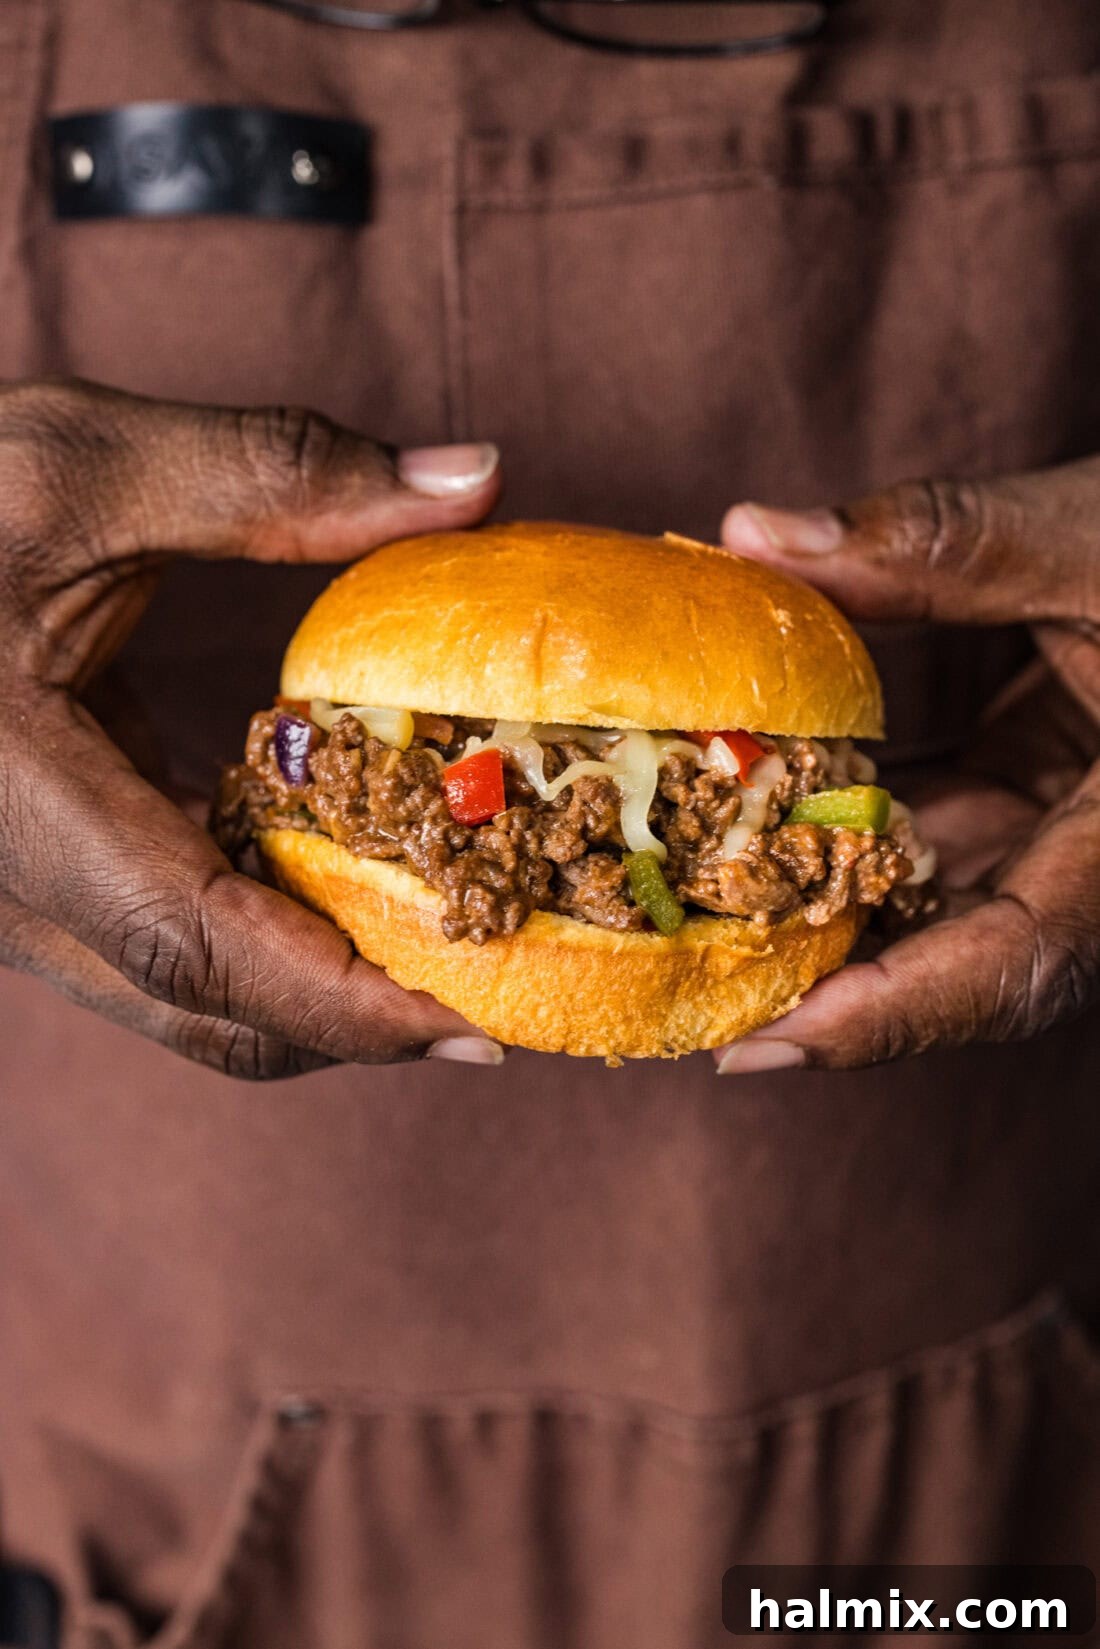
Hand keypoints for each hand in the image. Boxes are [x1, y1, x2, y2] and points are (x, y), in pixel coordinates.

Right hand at [0, 379, 503, 1077]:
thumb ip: (273, 472)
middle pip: (204, 1009)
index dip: (337, 1000)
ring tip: (454, 951)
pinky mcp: (42, 877)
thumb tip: (477, 479)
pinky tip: (356, 891)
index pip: (186, 941)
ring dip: (321, 997)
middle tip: (505, 995)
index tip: (475, 1018)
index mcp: (2, 790)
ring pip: (185, 1001)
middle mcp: (2, 881)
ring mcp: (16, 896)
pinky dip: (273, 945)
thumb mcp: (79, 458)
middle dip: (358, 1025)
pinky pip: (168, 950)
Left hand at [715, 463, 1099, 1071]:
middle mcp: (1097, 862)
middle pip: (955, 963)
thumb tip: (751, 531)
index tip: (759, 1045)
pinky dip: (849, 829)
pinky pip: (938, 836)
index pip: (1017, 967)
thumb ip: (945, 540)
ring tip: (687, 905)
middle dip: (822, 984)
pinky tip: (756, 803)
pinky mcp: (1042, 791)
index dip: (889, 1017)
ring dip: (819, 905)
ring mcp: (1068, 835)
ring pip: (939, 904)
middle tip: (682, 992)